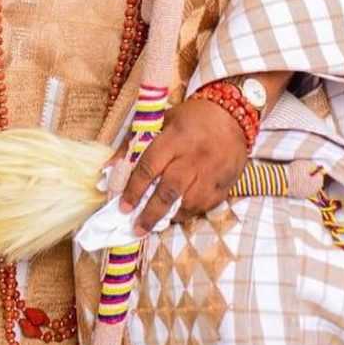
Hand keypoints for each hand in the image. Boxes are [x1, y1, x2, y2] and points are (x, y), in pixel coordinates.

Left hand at [118, 99, 247, 234]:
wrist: (232, 116)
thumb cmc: (191, 117)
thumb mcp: (160, 120)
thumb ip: (134, 144)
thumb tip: (111, 169)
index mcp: (175, 138)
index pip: (150, 167)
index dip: (134, 189)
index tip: (123, 207)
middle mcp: (194, 158)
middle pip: (169, 191)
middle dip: (150, 214)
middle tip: (136, 228)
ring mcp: (211, 173)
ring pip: (188, 203)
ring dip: (169, 217)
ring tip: (155, 224)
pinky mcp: (224, 185)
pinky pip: (204, 207)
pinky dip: (188, 213)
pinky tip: (176, 214)